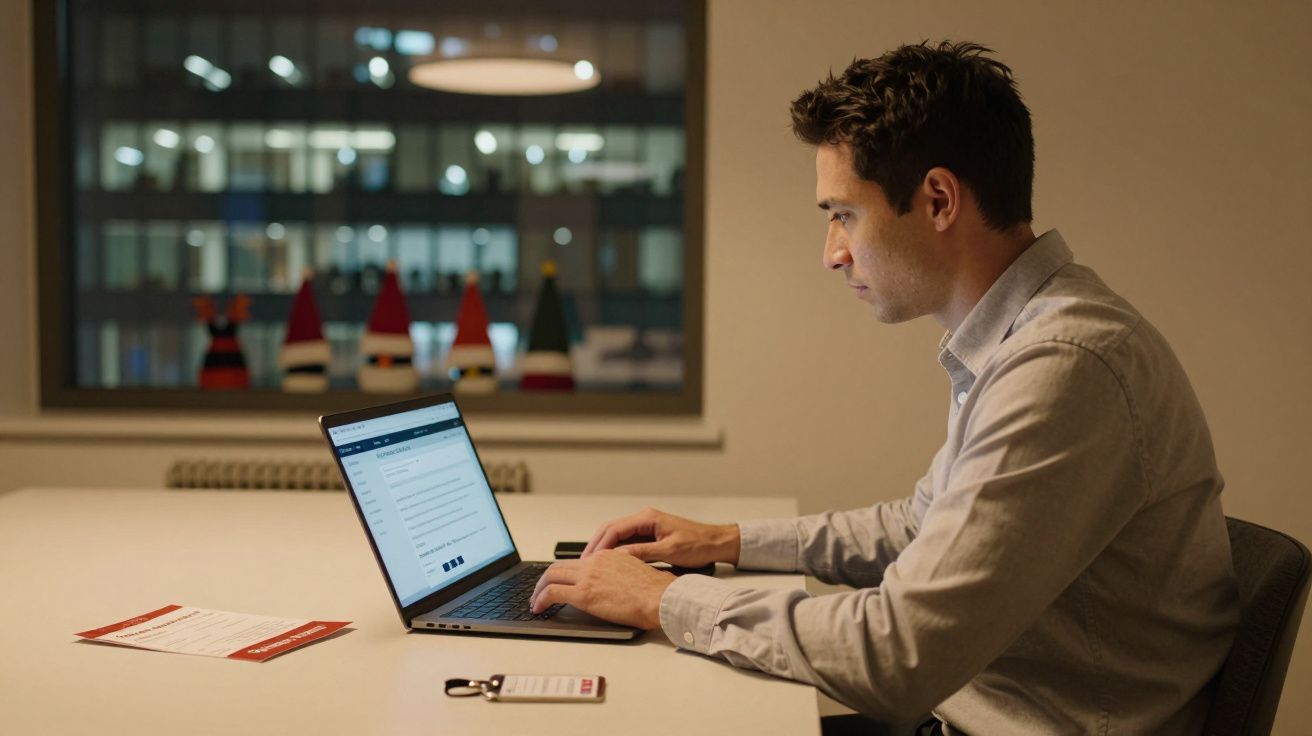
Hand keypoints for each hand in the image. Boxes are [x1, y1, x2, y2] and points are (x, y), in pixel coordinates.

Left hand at [529, 550, 675, 629]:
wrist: (661, 597)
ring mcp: (587, 576)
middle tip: (540, 592)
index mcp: (608, 556)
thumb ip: (622, 574)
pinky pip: (552, 593)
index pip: (578, 562)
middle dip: (545, 580)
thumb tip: (616, 586)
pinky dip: (541, 600)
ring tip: (536, 602)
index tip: (562, 583)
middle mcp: (595, 562)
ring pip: (551, 576)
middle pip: (559, 566)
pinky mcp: (583, 594)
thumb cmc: (657, 591)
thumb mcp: (638, 573)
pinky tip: (539, 609)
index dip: (565, 574)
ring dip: (539, 590)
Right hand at [582, 507, 740, 567]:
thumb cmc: (699, 544)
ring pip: (616, 535)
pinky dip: (614, 551)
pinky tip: (608, 563)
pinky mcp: (649, 536)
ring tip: (591, 564)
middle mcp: (644, 519)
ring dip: (603, 548)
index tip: (590, 559)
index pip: (615, 529)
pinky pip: (626, 541)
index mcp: (648, 518)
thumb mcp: (670, 551)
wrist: (716, 543)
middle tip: (583, 562)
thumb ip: (643, 552)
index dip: (600, 545)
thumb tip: (619, 556)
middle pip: (611, 529)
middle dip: (596, 545)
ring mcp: (646, 527)